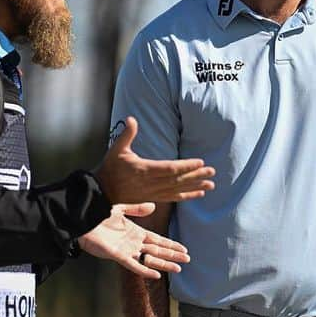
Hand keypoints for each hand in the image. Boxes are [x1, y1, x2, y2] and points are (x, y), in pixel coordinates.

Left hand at [77, 203, 189, 278]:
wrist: (82, 223)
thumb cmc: (98, 216)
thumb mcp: (120, 209)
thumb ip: (136, 209)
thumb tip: (153, 206)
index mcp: (136, 232)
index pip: (158, 240)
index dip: (171, 244)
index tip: (184, 248)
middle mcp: (134, 243)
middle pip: (158, 250)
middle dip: (172, 255)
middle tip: (188, 259)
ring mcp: (127, 251)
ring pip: (150, 259)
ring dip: (164, 264)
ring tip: (179, 268)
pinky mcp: (118, 256)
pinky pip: (134, 265)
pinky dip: (145, 269)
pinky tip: (157, 274)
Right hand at [94, 117, 214, 203]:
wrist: (103, 192)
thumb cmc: (111, 169)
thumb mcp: (117, 150)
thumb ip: (127, 134)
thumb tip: (132, 118)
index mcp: (144, 170)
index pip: (169, 169)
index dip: (186, 166)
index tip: (200, 162)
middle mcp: (151, 183)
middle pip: (178, 180)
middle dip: (196, 175)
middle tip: (212, 172)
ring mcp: (153, 193)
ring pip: (178, 190)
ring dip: (195, 187)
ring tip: (211, 184)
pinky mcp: (153, 198)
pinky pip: (173, 198)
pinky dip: (187, 196)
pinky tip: (199, 193)